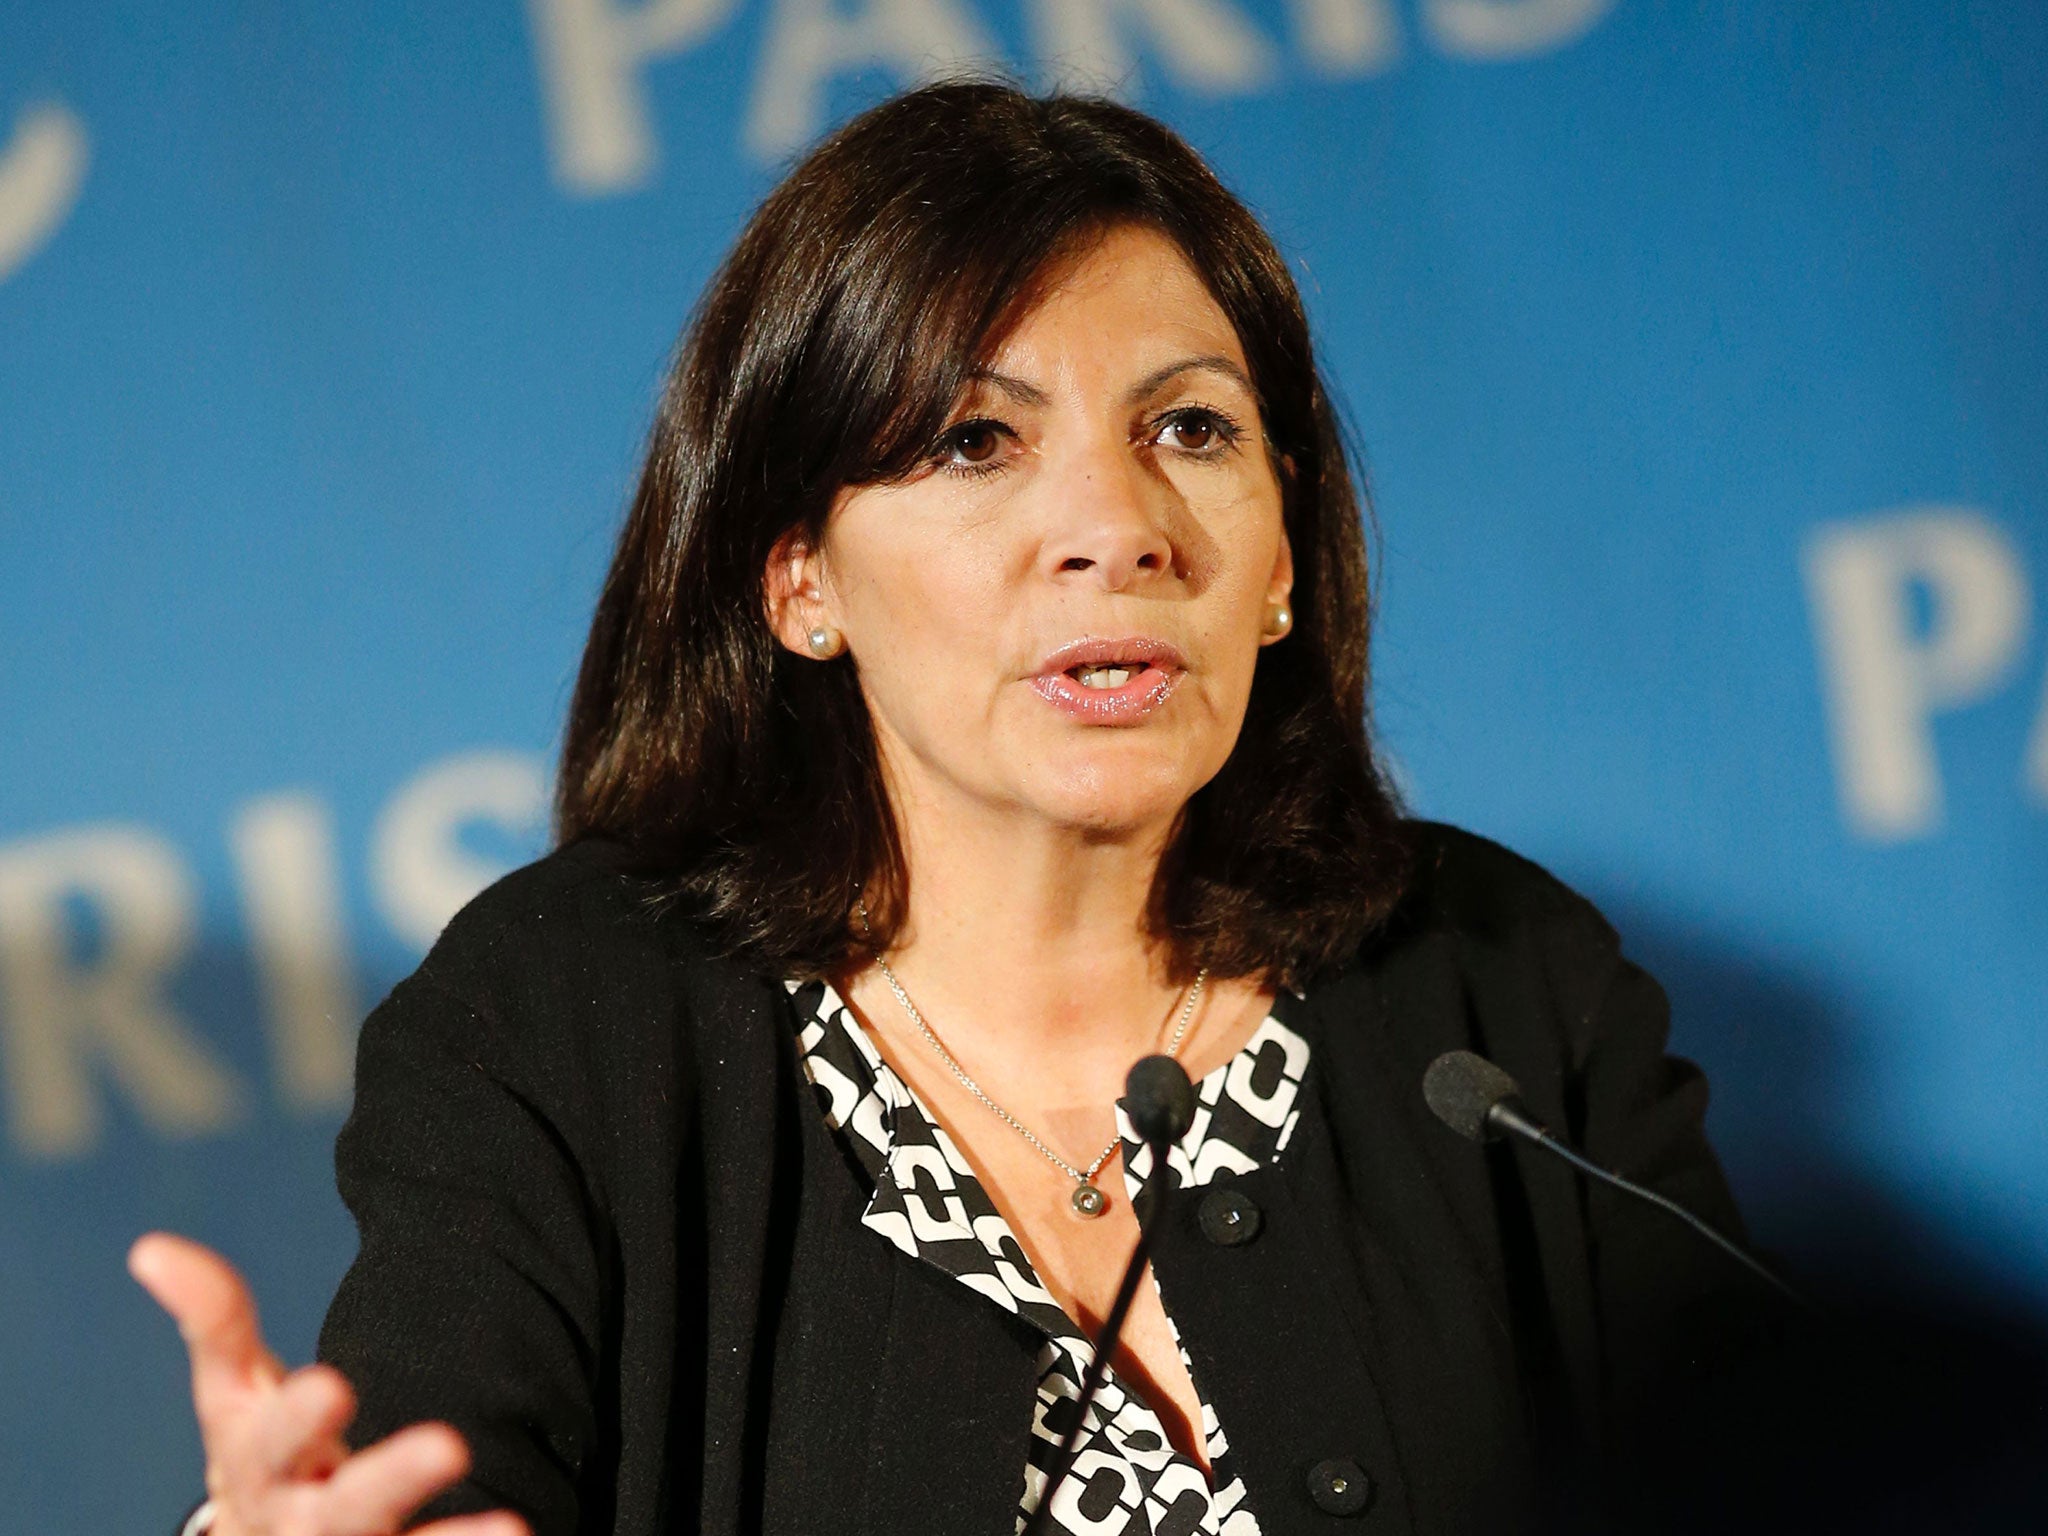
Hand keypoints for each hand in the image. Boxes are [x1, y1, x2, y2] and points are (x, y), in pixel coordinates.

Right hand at [129, 1233, 528, 1535]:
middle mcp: (295, 1516)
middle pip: (337, 1508)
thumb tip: (149, 1248)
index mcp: (257, 1462)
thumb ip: (214, 1319)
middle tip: (448, 1447)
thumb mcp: (234, 1392)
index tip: (333, 1388)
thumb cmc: (262, 1458)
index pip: (266, 1433)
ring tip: (514, 1527)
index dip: (295, 1415)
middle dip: (387, 1480)